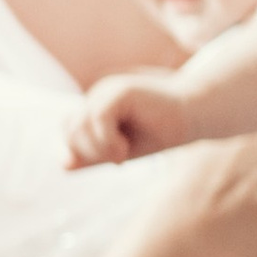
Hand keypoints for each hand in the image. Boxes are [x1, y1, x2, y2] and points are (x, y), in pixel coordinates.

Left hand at [69, 70, 192, 166]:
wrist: (194, 116)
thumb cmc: (159, 133)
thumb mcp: (120, 151)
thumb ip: (92, 156)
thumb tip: (63, 165)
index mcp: (96, 106)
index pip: (69, 131)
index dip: (84, 151)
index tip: (114, 159)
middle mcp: (98, 94)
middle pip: (71, 129)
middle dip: (89, 152)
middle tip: (118, 159)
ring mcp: (108, 90)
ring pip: (80, 125)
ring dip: (98, 149)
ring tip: (121, 155)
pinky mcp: (121, 90)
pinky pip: (98, 118)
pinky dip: (106, 141)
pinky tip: (124, 150)